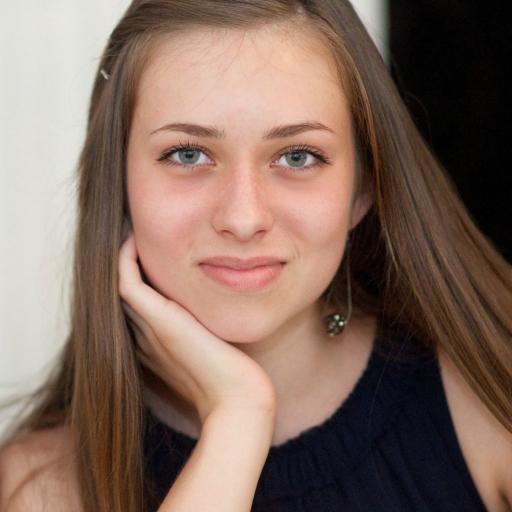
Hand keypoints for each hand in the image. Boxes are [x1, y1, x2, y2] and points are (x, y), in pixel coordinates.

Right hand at [118, 232, 276, 424]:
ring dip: (122, 258)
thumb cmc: (234, 379)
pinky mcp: (158, 320)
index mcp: (157, 344)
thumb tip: (219, 313)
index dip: (139, 278)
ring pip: (118, 286)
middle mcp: (145, 336)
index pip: (139, 305)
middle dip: (127, 264)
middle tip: (135, 237)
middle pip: (124, 294)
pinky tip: (135, 240)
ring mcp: (148, 329)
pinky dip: (126, 259)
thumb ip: (208, 331)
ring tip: (132, 233)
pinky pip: (127, 282)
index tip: (149, 254)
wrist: (237, 401)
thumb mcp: (216, 348)